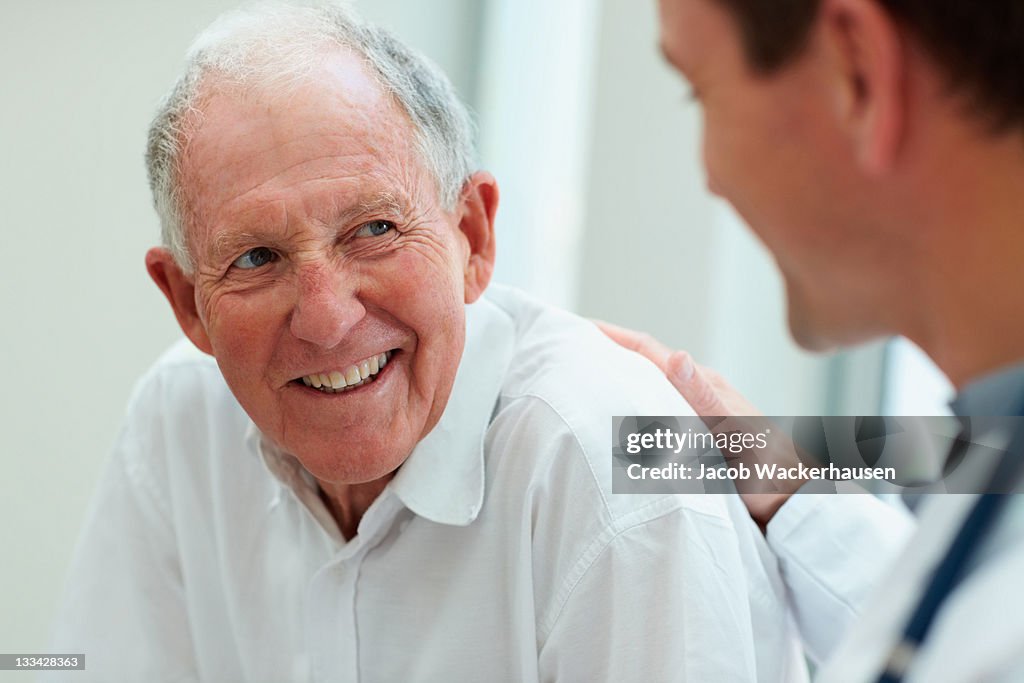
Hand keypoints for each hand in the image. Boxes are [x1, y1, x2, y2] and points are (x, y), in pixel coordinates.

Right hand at [595, 320, 800, 528]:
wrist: (795, 506)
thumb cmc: (769, 472)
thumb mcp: (734, 431)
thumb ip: (704, 398)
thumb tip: (676, 357)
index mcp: (703, 385)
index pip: (649, 352)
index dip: (613, 337)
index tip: (579, 327)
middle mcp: (697, 395)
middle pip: (644, 366)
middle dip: (607, 355)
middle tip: (569, 352)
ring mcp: (697, 416)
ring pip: (648, 391)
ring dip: (617, 382)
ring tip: (582, 383)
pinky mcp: (698, 440)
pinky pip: (655, 416)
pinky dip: (631, 411)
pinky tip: (617, 423)